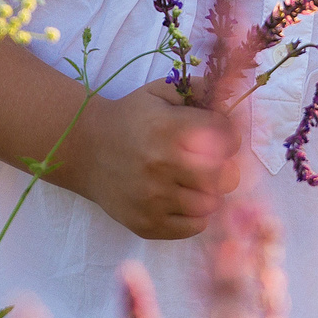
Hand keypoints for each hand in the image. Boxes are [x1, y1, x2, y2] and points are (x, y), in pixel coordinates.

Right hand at [67, 78, 242, 239]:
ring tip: (194, 181)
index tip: (218, 135)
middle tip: (210, 162)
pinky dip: (195, 214)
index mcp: (169, 129)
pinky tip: (182, 199)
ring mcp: (154, 199)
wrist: (85, 149)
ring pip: (211, 203)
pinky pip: (194, 227)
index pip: (227, 137)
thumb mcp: (159, 92)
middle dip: (224, 166)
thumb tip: (232, 100)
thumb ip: (198, 90)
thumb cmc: (130, 119)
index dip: (228, 135)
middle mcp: (162, 165)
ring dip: (209, 192)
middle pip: (225, 176)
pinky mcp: (147, 224)